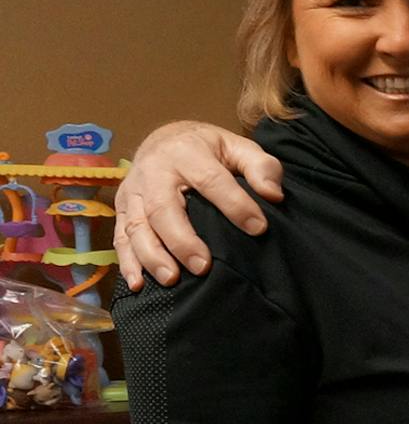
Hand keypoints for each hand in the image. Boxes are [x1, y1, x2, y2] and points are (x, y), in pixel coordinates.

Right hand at [114, 121, 283, 287]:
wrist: (164, 139)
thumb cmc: (209, 149)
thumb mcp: (237, 147)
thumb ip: (260, 167)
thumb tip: (273, 194)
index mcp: (187, 153)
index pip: (211, 180)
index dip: (234, 205)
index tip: (257, 228)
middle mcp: (154, 171)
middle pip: (162, 208)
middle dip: (181, 240)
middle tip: (202, 266)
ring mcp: (134, 191)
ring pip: (137, 225)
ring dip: (152, 255)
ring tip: (172, 279)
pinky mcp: (123, 208)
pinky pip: (120, 236)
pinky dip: (127, 262)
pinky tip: (139, 283)